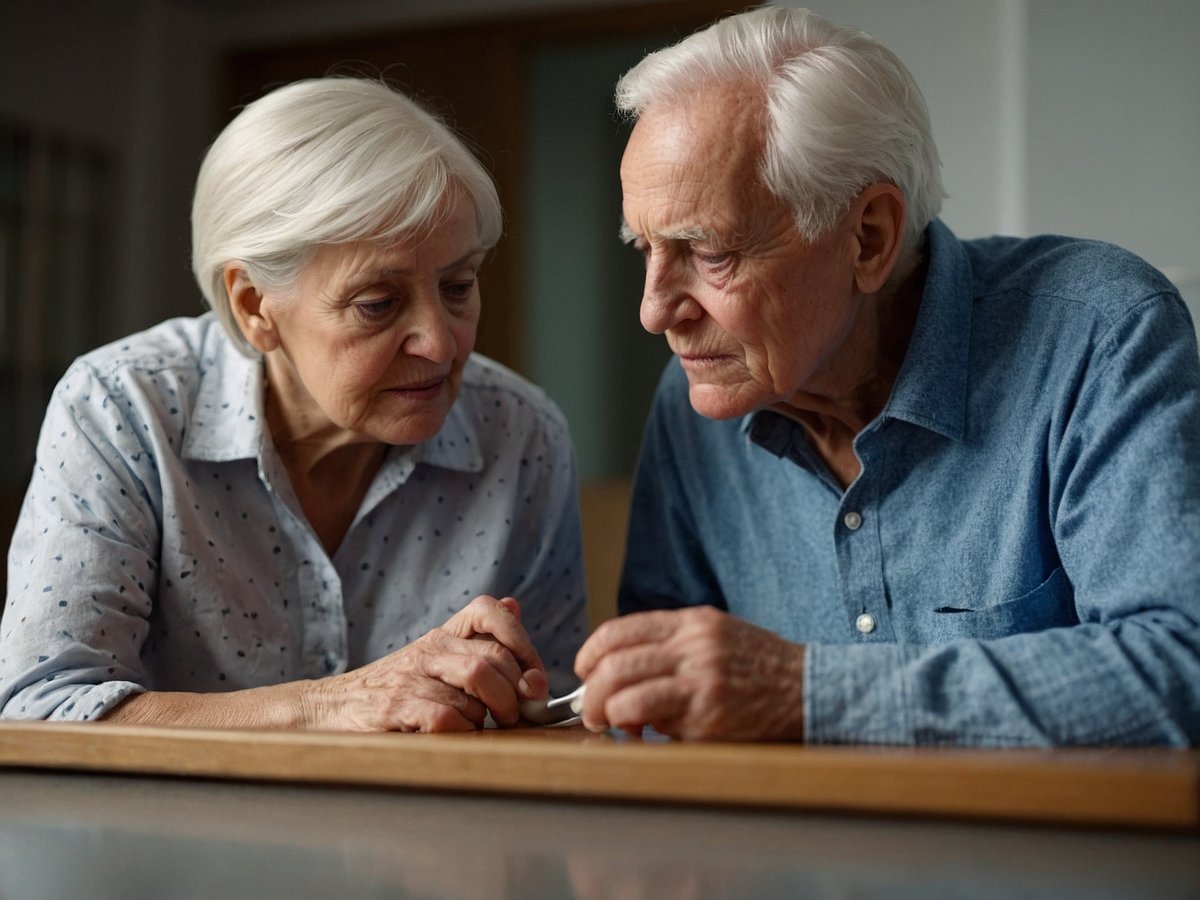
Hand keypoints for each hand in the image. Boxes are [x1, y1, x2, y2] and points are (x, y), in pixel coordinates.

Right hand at [306, 594, 546, 731]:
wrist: (329, 709)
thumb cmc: (393, 690)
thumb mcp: (434, 658)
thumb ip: (476, 639)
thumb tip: (514, 604)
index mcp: (443, 634)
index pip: (488, 611)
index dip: (521, 640)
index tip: (534, 677)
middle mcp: (428, 649)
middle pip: (491, 661)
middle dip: (514, 695)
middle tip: (514, 717)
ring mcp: (411, 677)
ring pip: (474, 693)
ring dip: (486, 720)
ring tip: (476, 729)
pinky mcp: (394, 707)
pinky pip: (447, 718)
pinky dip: (460, 733)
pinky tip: (451, 738)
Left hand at [573, 607, 805, 740]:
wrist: (807, 687)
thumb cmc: (756, 664)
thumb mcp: (714, 633)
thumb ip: (669, 643)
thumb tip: (615, 670)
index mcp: (690, 622)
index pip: (618, 632)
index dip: (589, 654)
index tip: (584, 671)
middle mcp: (693, 647)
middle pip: (615, 666)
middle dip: (591, 693)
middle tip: (591, 710)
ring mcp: (701, 683)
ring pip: (628, 698)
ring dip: (608, 716)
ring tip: (611, 724)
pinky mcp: (710, 718)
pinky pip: (658, 726)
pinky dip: (644, 731)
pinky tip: (651, 734)